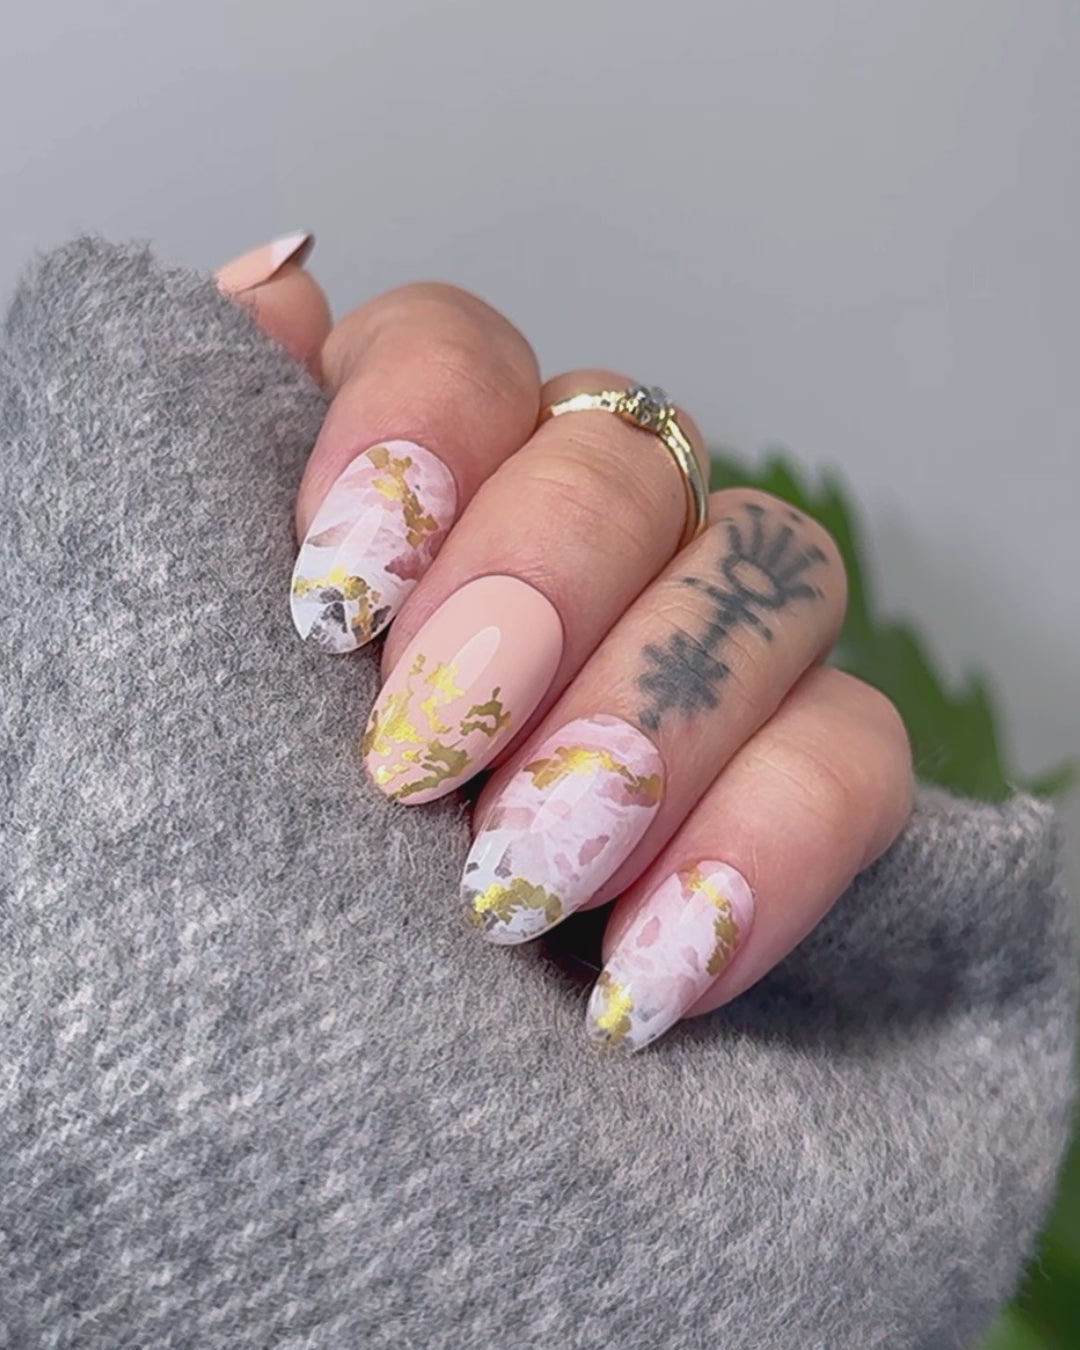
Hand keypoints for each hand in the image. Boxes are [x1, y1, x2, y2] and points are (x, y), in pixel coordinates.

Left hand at [218, 233, 913, 1051]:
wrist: (284, 1022)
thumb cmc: (217, 827)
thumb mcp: (186, 647)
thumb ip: (216, 464)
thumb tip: (278, 282)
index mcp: (424, 474)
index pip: (461, 351)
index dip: (418, 432)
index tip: (336, 596)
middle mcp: (580, 529)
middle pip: (632, 456)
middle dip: (542, 593)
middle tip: (424, 762)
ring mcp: (706, 639)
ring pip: (783, 573)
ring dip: (658, 727)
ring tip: (530, 882)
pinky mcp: (795, 764)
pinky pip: (860, 754)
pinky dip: (772, 849)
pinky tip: (651, 968)